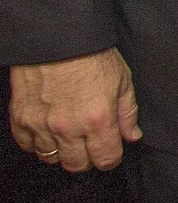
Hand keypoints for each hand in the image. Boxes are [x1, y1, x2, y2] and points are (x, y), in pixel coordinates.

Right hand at [10, 50, 140, 171]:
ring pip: (51, 158)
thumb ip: (128, 113)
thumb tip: (132, 137)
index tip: (110, 151)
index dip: (111, 158)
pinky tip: (47, 130)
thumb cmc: (92, 55)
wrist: (58, 37)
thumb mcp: (123, 80)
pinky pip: (27, 145)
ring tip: (68, 135)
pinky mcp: (21, 117)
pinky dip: (37, 142)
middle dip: (87, 159)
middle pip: (77, 165)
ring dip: (61, 151)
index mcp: (98, 119)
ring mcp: (41, 124)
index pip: (106, 159)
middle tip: (90, 144)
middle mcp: (68, 127)